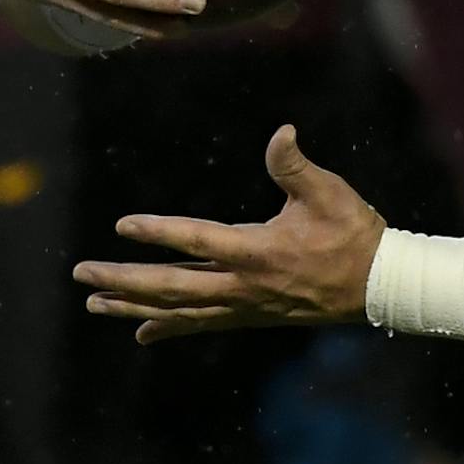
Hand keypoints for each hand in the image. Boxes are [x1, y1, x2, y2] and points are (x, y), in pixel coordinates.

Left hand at [73, 125, 386, 342]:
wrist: (381, 287)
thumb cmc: (354, 233)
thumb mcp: (329, 193)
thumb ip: (296, 166)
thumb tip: (282, 132)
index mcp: (258, 251)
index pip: (198, 241)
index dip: (159, 232)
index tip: (121, 225)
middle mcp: (244, 285)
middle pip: (172, 286)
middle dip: (124, 280)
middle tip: (82, 273)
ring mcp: (245, 304)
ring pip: (179, 309)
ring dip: (134, 304)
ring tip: (93, 301)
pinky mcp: (250, 314)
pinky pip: (200, 323)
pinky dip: (167, 326)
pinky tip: (139, 331)